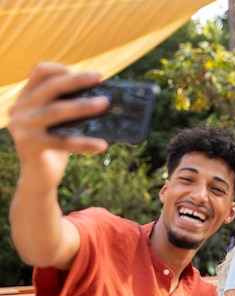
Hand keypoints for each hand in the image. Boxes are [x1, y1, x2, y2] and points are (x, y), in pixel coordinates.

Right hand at [9, 63, 109, 185]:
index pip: (39, 72)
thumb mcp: (58, 122)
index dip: (62, 68)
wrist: (39, 177)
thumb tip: (102, 96)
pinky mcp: (29, 146)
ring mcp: (21, 127)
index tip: (89, 74)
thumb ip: (68, 106)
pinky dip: (83, 143)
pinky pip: (61, 142)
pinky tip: (102, 145)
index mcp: (26, 98)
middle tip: (99, 78)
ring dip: (83, 106)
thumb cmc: (54, 146)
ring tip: (105, 104)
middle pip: (49, 87)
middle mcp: (20, 109)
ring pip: (55, 111)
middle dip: (77, 81)